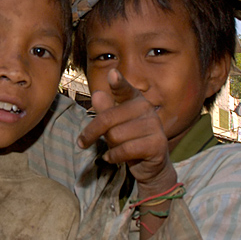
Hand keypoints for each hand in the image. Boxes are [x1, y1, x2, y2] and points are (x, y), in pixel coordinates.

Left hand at [77, 69, 177, 197]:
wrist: (151, 165)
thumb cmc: (129, 139)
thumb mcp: (113, 125)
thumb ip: (105, 110)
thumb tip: (97, 94)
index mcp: (135, 99)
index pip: (124, 89)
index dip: (118, 82)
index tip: (111, 74)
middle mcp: (146, 108)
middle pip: (108, 118)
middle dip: (92, 133)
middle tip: (83, 142)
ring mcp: (154, 126)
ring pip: (116, 136)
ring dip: (109, 146)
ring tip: (113, 148)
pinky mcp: (157, 144)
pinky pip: (126, 150)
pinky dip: (114, 156)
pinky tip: (113, 158)